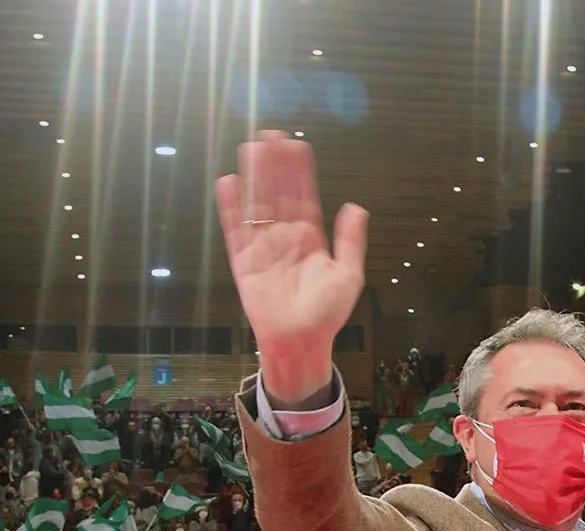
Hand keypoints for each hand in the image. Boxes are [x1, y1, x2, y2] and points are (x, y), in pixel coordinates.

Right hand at [214, 133, 368, 406]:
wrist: (301, 341)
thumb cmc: (327, 314)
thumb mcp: (348, 275)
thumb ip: (350, 241)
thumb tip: (355, 207)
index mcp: (310, 239)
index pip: (303, 197)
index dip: (299, 172)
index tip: (296, 145)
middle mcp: (285, 238)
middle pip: (278, 193)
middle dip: (275, 165)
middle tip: (271, 135)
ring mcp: (263, 247)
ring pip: (257, 204)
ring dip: (254, 177)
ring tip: (252, 148)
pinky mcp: (244, 261)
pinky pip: (236, 230)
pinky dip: (231, 207)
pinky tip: (229, 183)